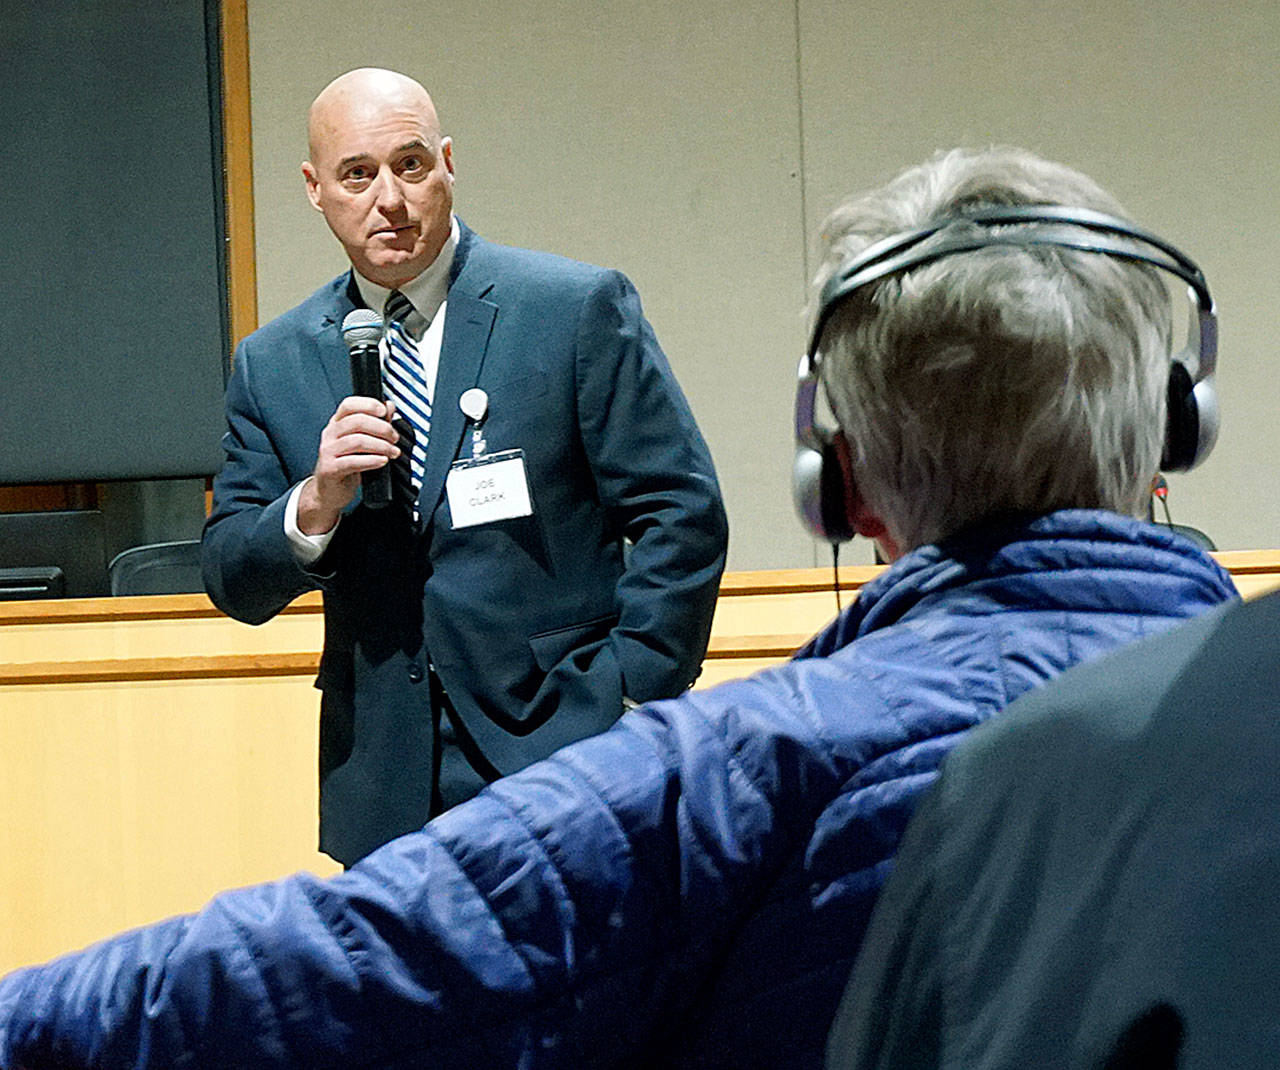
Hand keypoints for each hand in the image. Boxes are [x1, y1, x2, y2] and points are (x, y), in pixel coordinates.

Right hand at [297, 396, 398, 533]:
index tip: (385, 412)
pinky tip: (382, 461)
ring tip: (393, 452)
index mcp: (337, 423)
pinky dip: (372, 460)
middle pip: (356, 421)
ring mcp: (328, 451)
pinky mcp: (330, 469)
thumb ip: (376, 422)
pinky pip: (352, 461)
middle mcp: (330, 434)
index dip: (368, 404)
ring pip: (356, 441)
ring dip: (380, 445)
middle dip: (382, 428)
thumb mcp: (362, 441)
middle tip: (394, 438)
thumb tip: (389, 405)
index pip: (349, 404)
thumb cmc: (346, 464)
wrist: (330, 492)